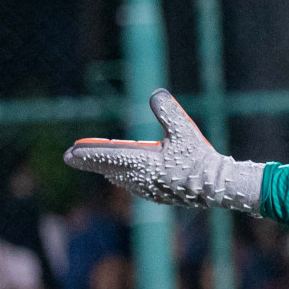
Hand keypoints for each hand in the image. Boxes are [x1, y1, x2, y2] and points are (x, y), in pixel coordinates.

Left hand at [64, 90, 264, 213]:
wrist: (218, 186)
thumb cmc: (201, 158)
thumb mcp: (185, 130)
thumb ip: (169, 111)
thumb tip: (156, 93)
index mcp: (142, 162)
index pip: (107, 156)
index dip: (88, 152)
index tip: (71, 152)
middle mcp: (140, 178)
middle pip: (108, 168)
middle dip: (90, 161)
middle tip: (72, 157)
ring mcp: (148, 189)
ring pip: (120, 177)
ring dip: (107, 169)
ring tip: (98, 165)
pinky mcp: (159, 195)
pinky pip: (133, 185)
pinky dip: (123, 177)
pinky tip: (124, 177)